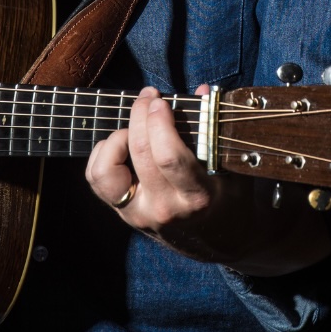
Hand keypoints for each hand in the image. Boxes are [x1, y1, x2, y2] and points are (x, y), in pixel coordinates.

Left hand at [87, 85, 227, 239]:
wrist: (218, 240)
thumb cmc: (229, 197)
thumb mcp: (233, 167)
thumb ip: (215, 129)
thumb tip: (199, 91)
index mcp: (197, 197)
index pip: (168, 158)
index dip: (159, 125)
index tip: (160, 101)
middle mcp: (165, 208)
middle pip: (139, 154)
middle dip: (140, 117)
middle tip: (148, 97)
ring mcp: (139, 212)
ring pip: (106, 172)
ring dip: (115, 138)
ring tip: (134, 125)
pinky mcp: (123, 212)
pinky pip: (97, 179)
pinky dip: (103, 154)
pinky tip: (121, 142)